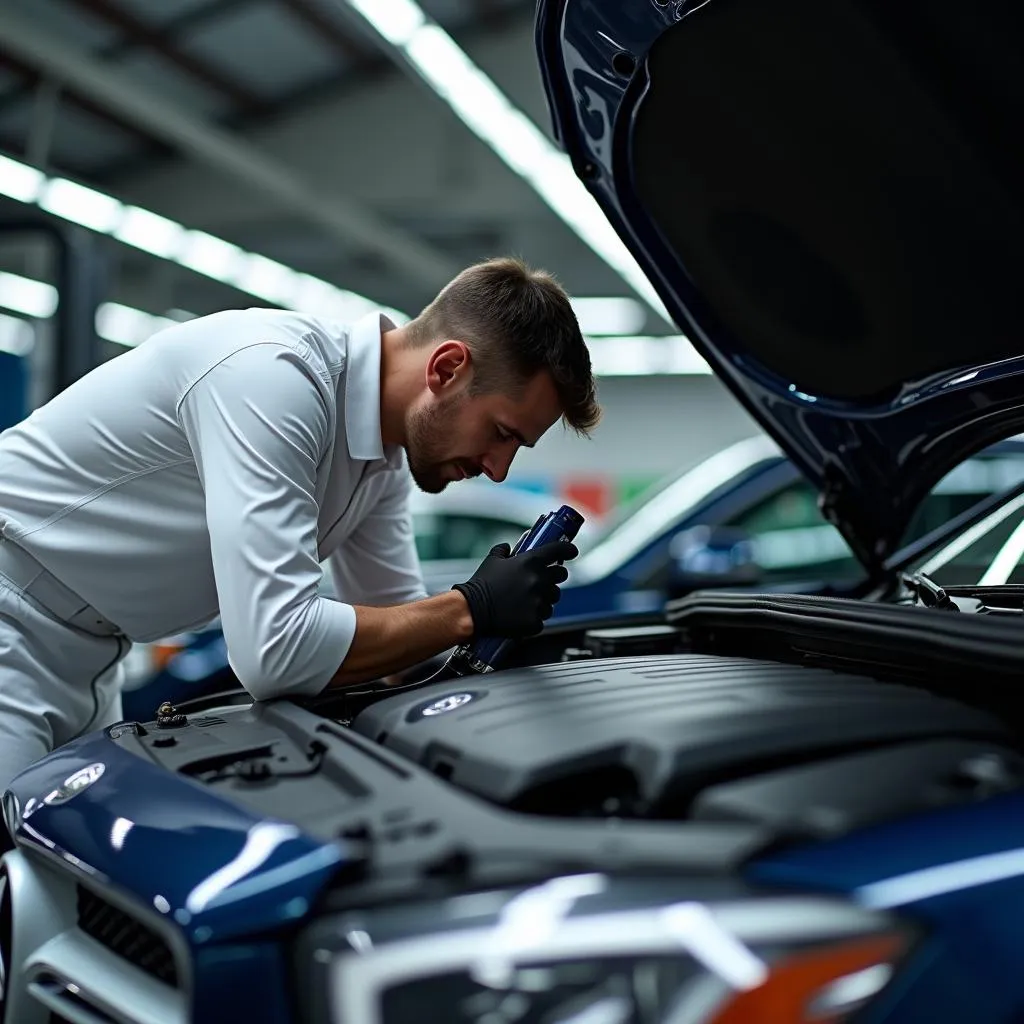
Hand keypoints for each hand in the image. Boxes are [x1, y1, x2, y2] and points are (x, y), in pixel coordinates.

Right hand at [452, 540, 577, 638]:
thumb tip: (509, 547)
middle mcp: (539, 580)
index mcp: (530, 562)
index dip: (568, 549)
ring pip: (552, 599)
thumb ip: (504, 551)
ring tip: (526, 601)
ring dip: (544, 599)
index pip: (559, 550)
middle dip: (553, 577)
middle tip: (542, 581)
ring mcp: (539, 601)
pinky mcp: (535, 620)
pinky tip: (520, 615)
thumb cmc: (480, 585)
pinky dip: (534, 617)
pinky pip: (542, 618)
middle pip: (560, 575)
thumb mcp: (492, 561)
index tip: (572, 551)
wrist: (472, 611)